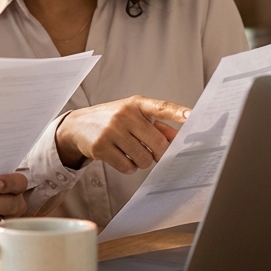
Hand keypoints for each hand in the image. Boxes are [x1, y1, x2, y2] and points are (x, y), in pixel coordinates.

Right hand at [55, 96, 189, 174]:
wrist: (78, 125)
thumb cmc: (113, 121)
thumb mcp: (133, 116)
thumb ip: (157, 126)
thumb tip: (179, 138)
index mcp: (136, 104)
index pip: (160, 107)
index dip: (177, 112)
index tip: (191, 116)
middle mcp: (124, 115)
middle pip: (157, 143)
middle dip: (159, 153)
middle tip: (153, 152)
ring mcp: (111, 131)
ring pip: (144, 159)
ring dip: (142, 161)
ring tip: (132, 152)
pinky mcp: (101, 147)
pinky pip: (128, 167)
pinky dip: (129, 167)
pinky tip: (121, 157)